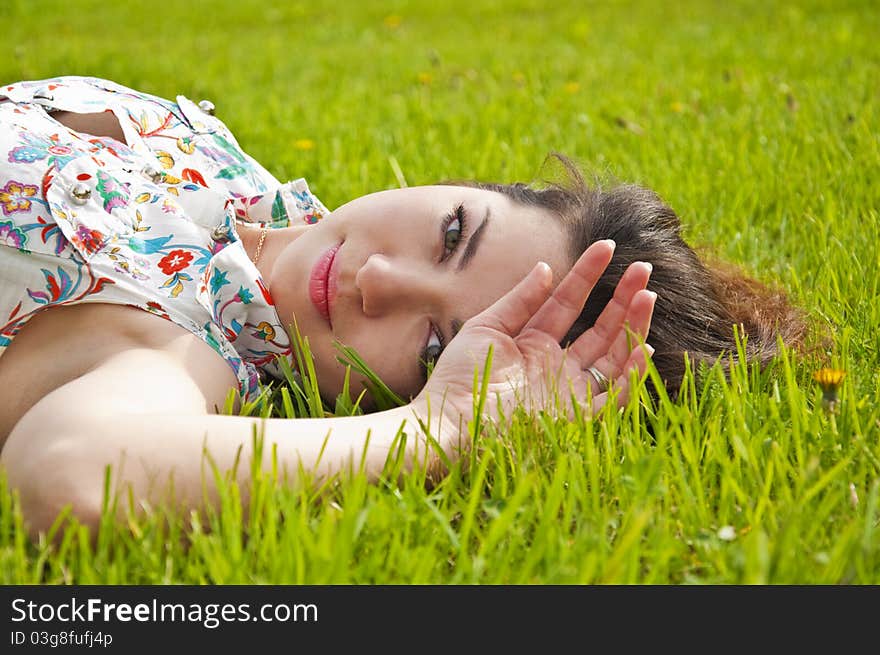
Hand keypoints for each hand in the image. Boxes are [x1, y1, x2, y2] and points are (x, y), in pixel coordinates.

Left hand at [414, 239, 656, 448]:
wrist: (450, 423)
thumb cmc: (459, 378)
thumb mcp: (486, 328)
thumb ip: (519, 300)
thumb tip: (546, 267)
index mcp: (534, 344)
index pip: (568, 303)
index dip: (587, 275)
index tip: (606, 247)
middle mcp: (556, 367)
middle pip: (600, 328)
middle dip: (623, 298)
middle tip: (643, 268)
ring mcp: (569, 392)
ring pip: (613, 356)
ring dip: (632, 327)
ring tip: (647, 295)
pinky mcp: (577, 419)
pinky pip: (614, 398)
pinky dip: (632, 376)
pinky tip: (643, 347)